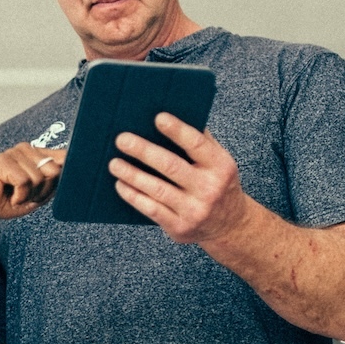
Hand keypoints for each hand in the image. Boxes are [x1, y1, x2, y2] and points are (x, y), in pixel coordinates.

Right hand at [0, 145, 64, 223]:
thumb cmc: (9, 200)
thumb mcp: (39, 192)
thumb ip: (54, 181)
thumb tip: (69, 170)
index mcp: (36, 153)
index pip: (63, 156)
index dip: (64, 175)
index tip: (53, 188)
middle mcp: (26, 148)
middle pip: (54, 170)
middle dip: (44, 191)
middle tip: (28, 196)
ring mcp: (14, 153)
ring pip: (39, 178)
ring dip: (30, 195)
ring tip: (18, 197)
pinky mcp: (2, 161)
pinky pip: (24, 181)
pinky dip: (20, 196)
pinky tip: (11, 197)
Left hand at [109, 114, 249, 243]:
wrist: (230, 227)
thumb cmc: (217, 184)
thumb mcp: (219, 163)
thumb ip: (200, 141)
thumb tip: (167, 116)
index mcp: (220, 166)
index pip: (197, 144)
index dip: (177, 131)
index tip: (158, 118)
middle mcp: (209, 189)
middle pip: (171, 166)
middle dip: (143, 151)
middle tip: (121, 139)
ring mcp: (194, 211)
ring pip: (157, 189)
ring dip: (132, 175)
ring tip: (114, 163)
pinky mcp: (180, 227)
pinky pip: (152, 210)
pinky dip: (133, 196)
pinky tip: (121, 185)